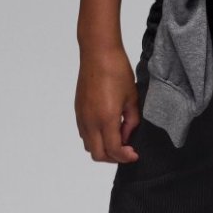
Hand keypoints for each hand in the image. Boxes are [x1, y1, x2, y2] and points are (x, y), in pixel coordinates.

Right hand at [75, 46, 140, 162]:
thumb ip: (131, 119)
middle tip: (127, 150)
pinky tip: (108, 128)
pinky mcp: (78, 111)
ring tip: (119, 138)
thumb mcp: (132, 96)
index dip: (125, 156)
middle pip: (98, 154)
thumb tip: (128, 134)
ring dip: (103, 149)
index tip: (135, 154)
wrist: (98, 54)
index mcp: (106, 119)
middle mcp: (90, 122)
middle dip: (114, 157)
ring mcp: (81, 117)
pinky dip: (95, 139)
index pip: (113, 150)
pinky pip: (84, 134)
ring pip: (89, 146)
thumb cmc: (117, 71)